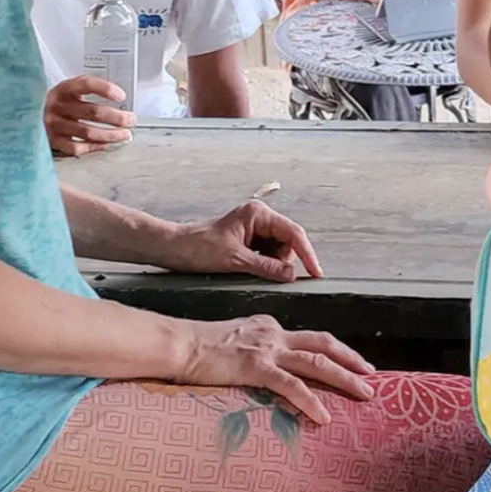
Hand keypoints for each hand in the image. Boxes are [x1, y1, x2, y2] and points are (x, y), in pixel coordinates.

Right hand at [46, 76, 133, 155]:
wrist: (24, 116)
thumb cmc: (55, 105)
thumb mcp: (67, 93)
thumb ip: (86, 93)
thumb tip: (119, 102)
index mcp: (63, 89)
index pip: (86, 84)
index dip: (106, 89)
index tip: (121, 96)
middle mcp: (57, 105)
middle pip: (93, 111)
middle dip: (117, 117)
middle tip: (131, 120)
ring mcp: (53, 124)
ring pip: (89, 131)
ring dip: (111, 134)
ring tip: (125, 134)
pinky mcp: (52, 141)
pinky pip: (77, 146)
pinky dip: (95, 146)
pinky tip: (106, 144)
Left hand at [160, 200, 322, 281]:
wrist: (174, 248)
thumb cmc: (198, 248)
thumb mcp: (235, 261)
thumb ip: (266, 267)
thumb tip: (291, 274)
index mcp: (258, 214)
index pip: (293, 233)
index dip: (307, 254)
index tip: (316, 272)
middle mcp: (259, 217)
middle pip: (288, 240)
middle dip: (286, 260)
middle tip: (276, 277)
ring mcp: (253, 228)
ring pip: (278, 249)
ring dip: (274, 264)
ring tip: (254, 271)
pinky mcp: (247, 239)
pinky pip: (267, 253)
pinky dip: (266, 264)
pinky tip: (253, 270)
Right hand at [178, 314, 375, 424]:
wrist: (177, 345)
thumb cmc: (197, 349)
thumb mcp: (233, 343)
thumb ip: (253, 353)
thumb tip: (264, 370)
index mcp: (269, 328)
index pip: (308, 339)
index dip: (333, 352)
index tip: (351, 364)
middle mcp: (274, 334)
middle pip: (323, 345)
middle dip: (351, 360)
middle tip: (371, 375)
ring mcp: (267, 349)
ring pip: (317, 362)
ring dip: (345, 378)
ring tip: (365, 394)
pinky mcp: (256, 367)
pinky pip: (291, 385)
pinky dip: (312, 401)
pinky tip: (325, 415)